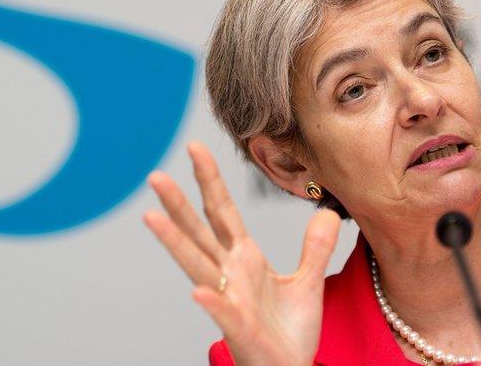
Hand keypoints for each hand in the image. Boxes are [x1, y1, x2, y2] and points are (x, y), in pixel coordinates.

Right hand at [144, 141, 340, 365]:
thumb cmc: (290, 332)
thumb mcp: (308, 281)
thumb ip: (314, 247)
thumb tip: (328, 212)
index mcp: (244, 258)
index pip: (222, 211)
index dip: (209, 180)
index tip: (195, 148)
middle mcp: (229, 275)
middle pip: (199, 232)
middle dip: (177, 204)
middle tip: (155, 176)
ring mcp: (230, 301)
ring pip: (198, 266)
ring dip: (175, 243)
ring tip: (152, 218)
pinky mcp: (239, 329)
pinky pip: (223, 313)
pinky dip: (211, 301)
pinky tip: (198, 290)